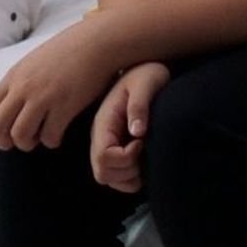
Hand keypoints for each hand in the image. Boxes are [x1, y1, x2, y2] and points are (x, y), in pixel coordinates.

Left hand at [0, 19, 114, 150]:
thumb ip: (19, 84)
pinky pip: (49, 137)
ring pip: (21, 136)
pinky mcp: (64, 106)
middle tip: (22, 141)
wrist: (95, 42)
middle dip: (6, 142)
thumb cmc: (67, 51)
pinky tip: (59, 132)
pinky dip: (52, 140)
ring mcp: (42, 97)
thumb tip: (12, 109)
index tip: (5, 135)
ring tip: (42, 136)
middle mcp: (23, 88)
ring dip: (30, 143)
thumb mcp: (32, 63)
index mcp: (13, 77)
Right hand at [90, 62, 169, 192]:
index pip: (104, 157)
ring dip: (129, 177)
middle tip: (144, 152)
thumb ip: (139, 105)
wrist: (145, 68)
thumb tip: (137, 132)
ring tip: (145, 157)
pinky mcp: (114, 148)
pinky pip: (116, 177)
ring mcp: (106, 143)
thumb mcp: (147, 82)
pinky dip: (131, 178)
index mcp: (103, 122)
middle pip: (102, 173)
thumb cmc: (147, 73)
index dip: (126, 158)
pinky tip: (144, 160)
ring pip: (107, 178)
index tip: (142, 142)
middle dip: (127, 171)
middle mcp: (100, 136)